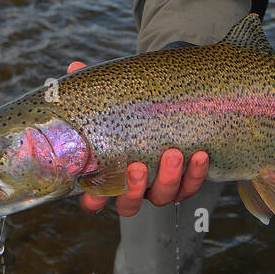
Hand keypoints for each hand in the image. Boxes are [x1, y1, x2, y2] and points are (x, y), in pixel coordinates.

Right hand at [65, 61, 209, 214]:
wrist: (166, 104)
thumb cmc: (130, 108)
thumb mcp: (112, 99)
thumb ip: (93, 89)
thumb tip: (74, 69)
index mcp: (108, 175)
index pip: (93, 200)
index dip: (93, 200)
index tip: (95, 191)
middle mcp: (132, 187)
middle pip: (129, 204)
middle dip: (133, 188)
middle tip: (138, 166)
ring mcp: (159, 186)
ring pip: (162, 196)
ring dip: (169, 178)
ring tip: (173, 152)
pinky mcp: (185, 182)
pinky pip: (191, 185)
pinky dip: (196, 173)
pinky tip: (200, 154)